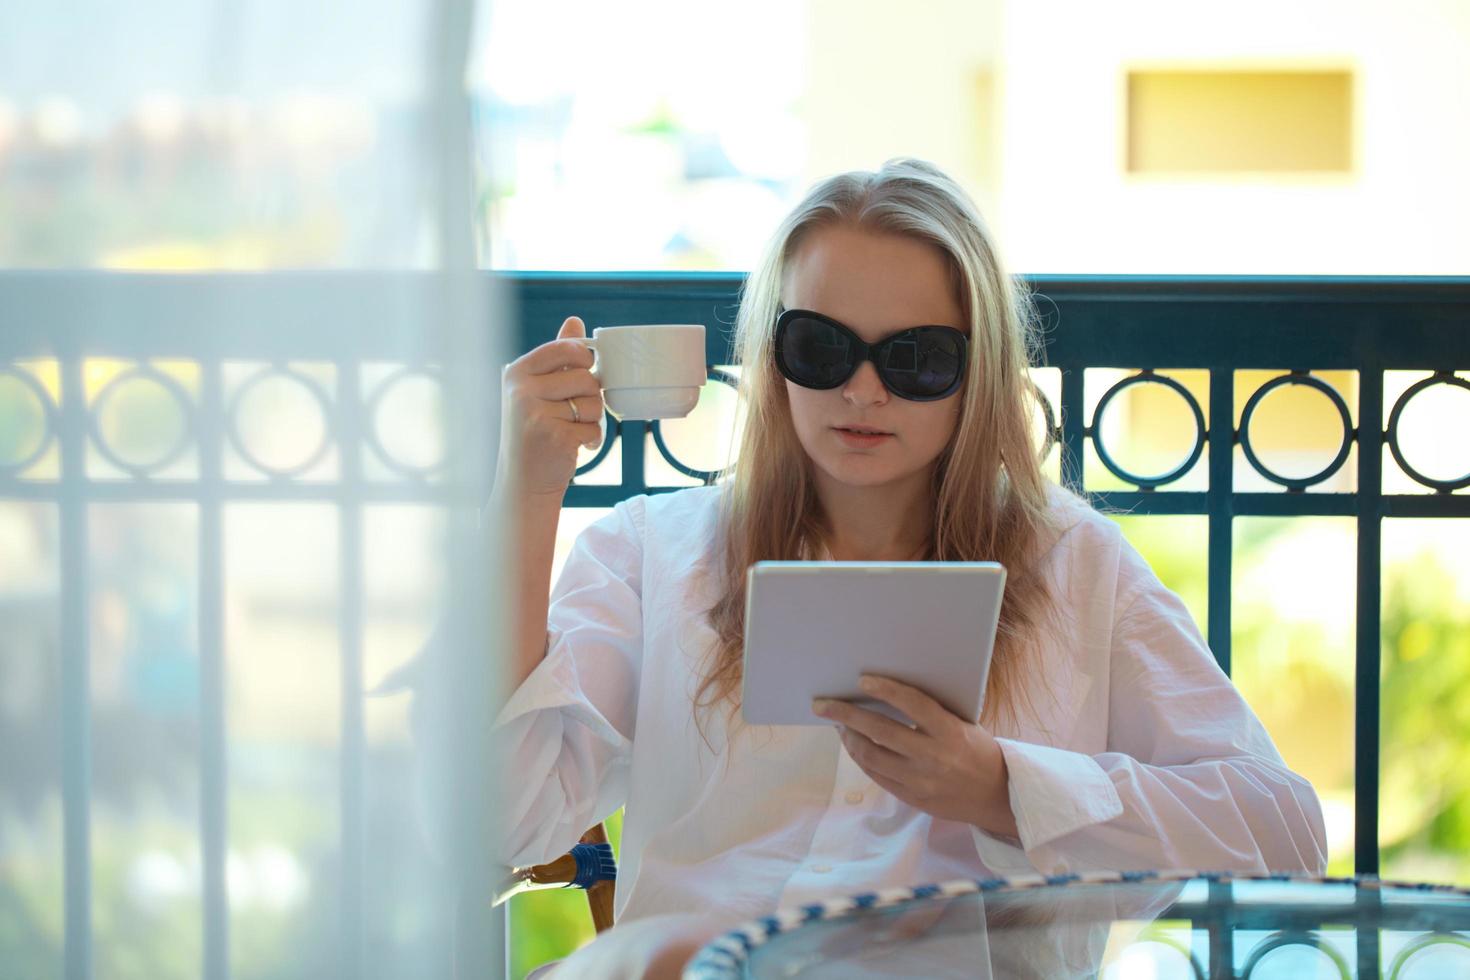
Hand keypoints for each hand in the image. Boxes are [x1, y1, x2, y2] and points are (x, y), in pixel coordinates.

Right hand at [496, 316, 605, 496]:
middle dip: (591, 397)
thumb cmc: (534, 434)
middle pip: (585, 377)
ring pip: (593, 403)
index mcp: (517, 372)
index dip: (584, 359)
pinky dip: (592, 439)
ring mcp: (535, 413)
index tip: (584, 373)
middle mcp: (521, 390)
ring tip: (573, 430)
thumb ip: (557, 357)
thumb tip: (574, 321)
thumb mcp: (538, 390)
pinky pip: (593, 428)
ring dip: (593, 420)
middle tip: (576, 413)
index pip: (564, 348)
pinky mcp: (552, 436)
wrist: (522, 483)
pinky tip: (574, 446)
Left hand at [813, 675, 1017, 838]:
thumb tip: (888, 691)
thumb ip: (931, 712)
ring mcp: (920, 781)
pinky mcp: (912, 799)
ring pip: (871, 757)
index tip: (862, 679)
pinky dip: (860, 758)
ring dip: (848, 738)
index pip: (914, 705)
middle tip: (822, 703)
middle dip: (846, 715)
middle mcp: (933, 757)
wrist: (996, 795)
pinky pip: (877, 776)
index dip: (886, 690)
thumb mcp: (963, 724)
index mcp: (951, 732)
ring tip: (836, 723)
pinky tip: (852, 745)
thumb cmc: (977, 749)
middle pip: (880, 732)